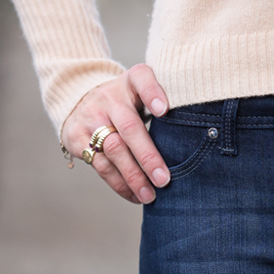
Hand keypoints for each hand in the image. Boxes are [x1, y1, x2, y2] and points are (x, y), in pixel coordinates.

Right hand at [61, 64, 169, 203]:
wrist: (80, 99)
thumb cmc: (127, 102)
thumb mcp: (143, 92)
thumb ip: (164, 106)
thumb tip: (196, 140)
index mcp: (131, 81)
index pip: (142, 78)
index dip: (153, 93)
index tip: (164, 110)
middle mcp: (109, 97)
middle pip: (129, 127)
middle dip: (147, 156)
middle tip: (163, 179)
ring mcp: (91, 117)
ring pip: (113, 150)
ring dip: (133, 176)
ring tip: (149, 195)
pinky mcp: (77, 137)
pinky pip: (100, 165)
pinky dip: (119, 183)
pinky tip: (134, 194)